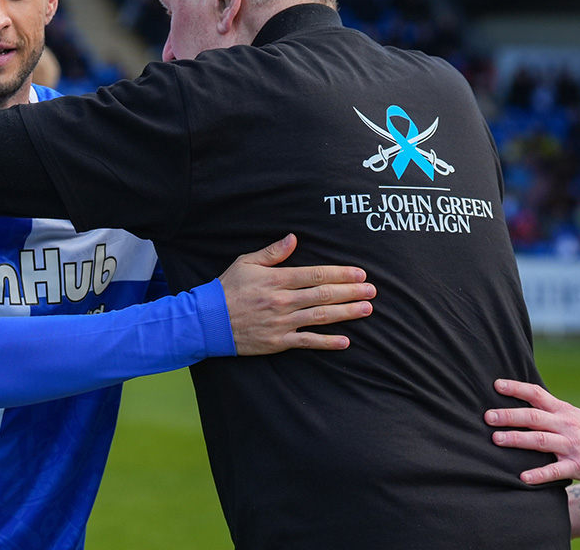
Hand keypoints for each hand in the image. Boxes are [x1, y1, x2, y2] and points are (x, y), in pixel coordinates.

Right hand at [218, 234, 374, 354]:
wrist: (207, 321)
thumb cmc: (226, 289)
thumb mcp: (246, 263)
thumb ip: (272, 252)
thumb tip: (293, 237)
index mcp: (277, 280)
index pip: (315, 274)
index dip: (340, 273)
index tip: (359, 273)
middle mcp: (282, 301)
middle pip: (323, 295)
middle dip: (351, 292)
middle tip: (372, 290)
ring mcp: (282, 323)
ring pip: (320, 317)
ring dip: (346, 313)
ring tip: (366, 309)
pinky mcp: (278, 342)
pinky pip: (307, 342)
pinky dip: (327, 342)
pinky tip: (345, 340)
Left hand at [486, 379, 579, 484]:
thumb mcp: (572, 415)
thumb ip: (549, 410)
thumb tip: (520, 403)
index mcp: (563, 411)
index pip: (537, 394)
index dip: (516, 388)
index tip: (495, 385)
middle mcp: (566, 425)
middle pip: (534, 416)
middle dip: (509, 415)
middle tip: (487, 416)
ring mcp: (572, 445)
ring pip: (541, 440)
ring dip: (517, 439)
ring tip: (496, 439)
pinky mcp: (579, 466)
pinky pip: (556, 470)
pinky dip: (539, 474)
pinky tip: (523, 477)